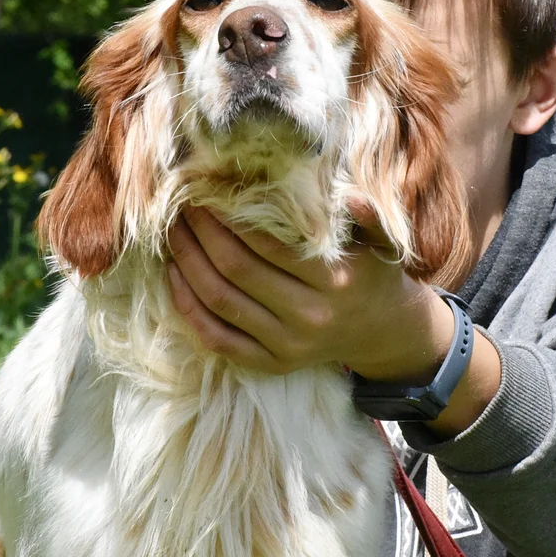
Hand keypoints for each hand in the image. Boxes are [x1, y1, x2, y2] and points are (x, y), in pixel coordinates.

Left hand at [165, 200, 454, 380]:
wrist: (379, 331)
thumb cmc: (371, 274)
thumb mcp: (382, 244)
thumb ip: (370, 218)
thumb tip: (351, 197)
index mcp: (335, 281)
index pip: (269, 245)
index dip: (233, 218)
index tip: (208, 192)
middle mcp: (310, 317)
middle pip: (237, 270)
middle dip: (203, 234)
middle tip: (183, 206)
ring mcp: (287, 346)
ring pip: (220, 302)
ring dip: (187, 264)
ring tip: (173, 232)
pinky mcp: (270, 364)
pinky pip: (217, 339)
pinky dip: (188, 308)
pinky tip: (174, 275)